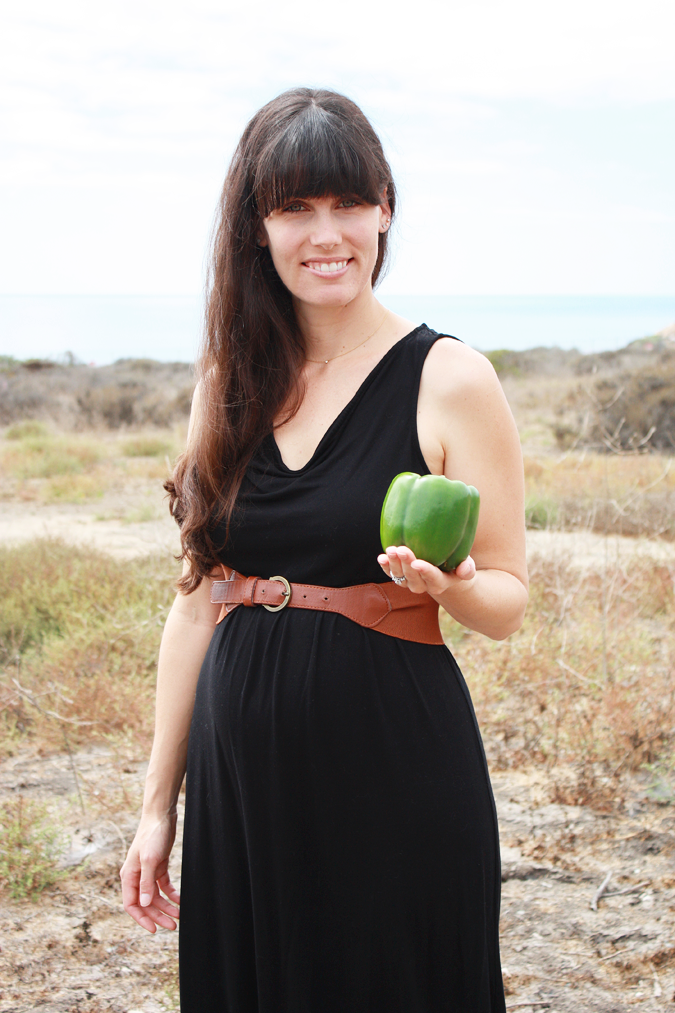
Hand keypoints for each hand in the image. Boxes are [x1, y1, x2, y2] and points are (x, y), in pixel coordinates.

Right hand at [120, 813, 180, 932]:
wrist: (161, 816)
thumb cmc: (152, 835)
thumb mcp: (149, 859)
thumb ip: (146, 882)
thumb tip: (144, 904)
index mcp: (129, 876)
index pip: (131, 905)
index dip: (142, 919)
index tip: (154, 929)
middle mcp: (136, 876)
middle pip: (145, 903)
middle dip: (158, 916)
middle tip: (173, 926)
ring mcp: (147, 872)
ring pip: (155, 897)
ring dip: (166, 907)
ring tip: (179, 915)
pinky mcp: (158, 867)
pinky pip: (163, 886)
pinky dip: (171, 895)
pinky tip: (179, 900)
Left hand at [378, 545, 475, 596]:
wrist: (443, 568)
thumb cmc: (456, 562)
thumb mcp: (467, 564)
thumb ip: (468, 569)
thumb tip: (465, 570)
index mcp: (440, 583)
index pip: (433, 578)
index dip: (425, 571)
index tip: (418, 563)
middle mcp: (424, 585)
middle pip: (413, 578)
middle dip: (406, 564)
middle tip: (402, 549)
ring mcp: (410, 582)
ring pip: (400, 577)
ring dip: (394, 564)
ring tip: (391, 550)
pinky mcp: (400, 576)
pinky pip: (391, 574)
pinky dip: (385, 566)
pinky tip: (381, 558)